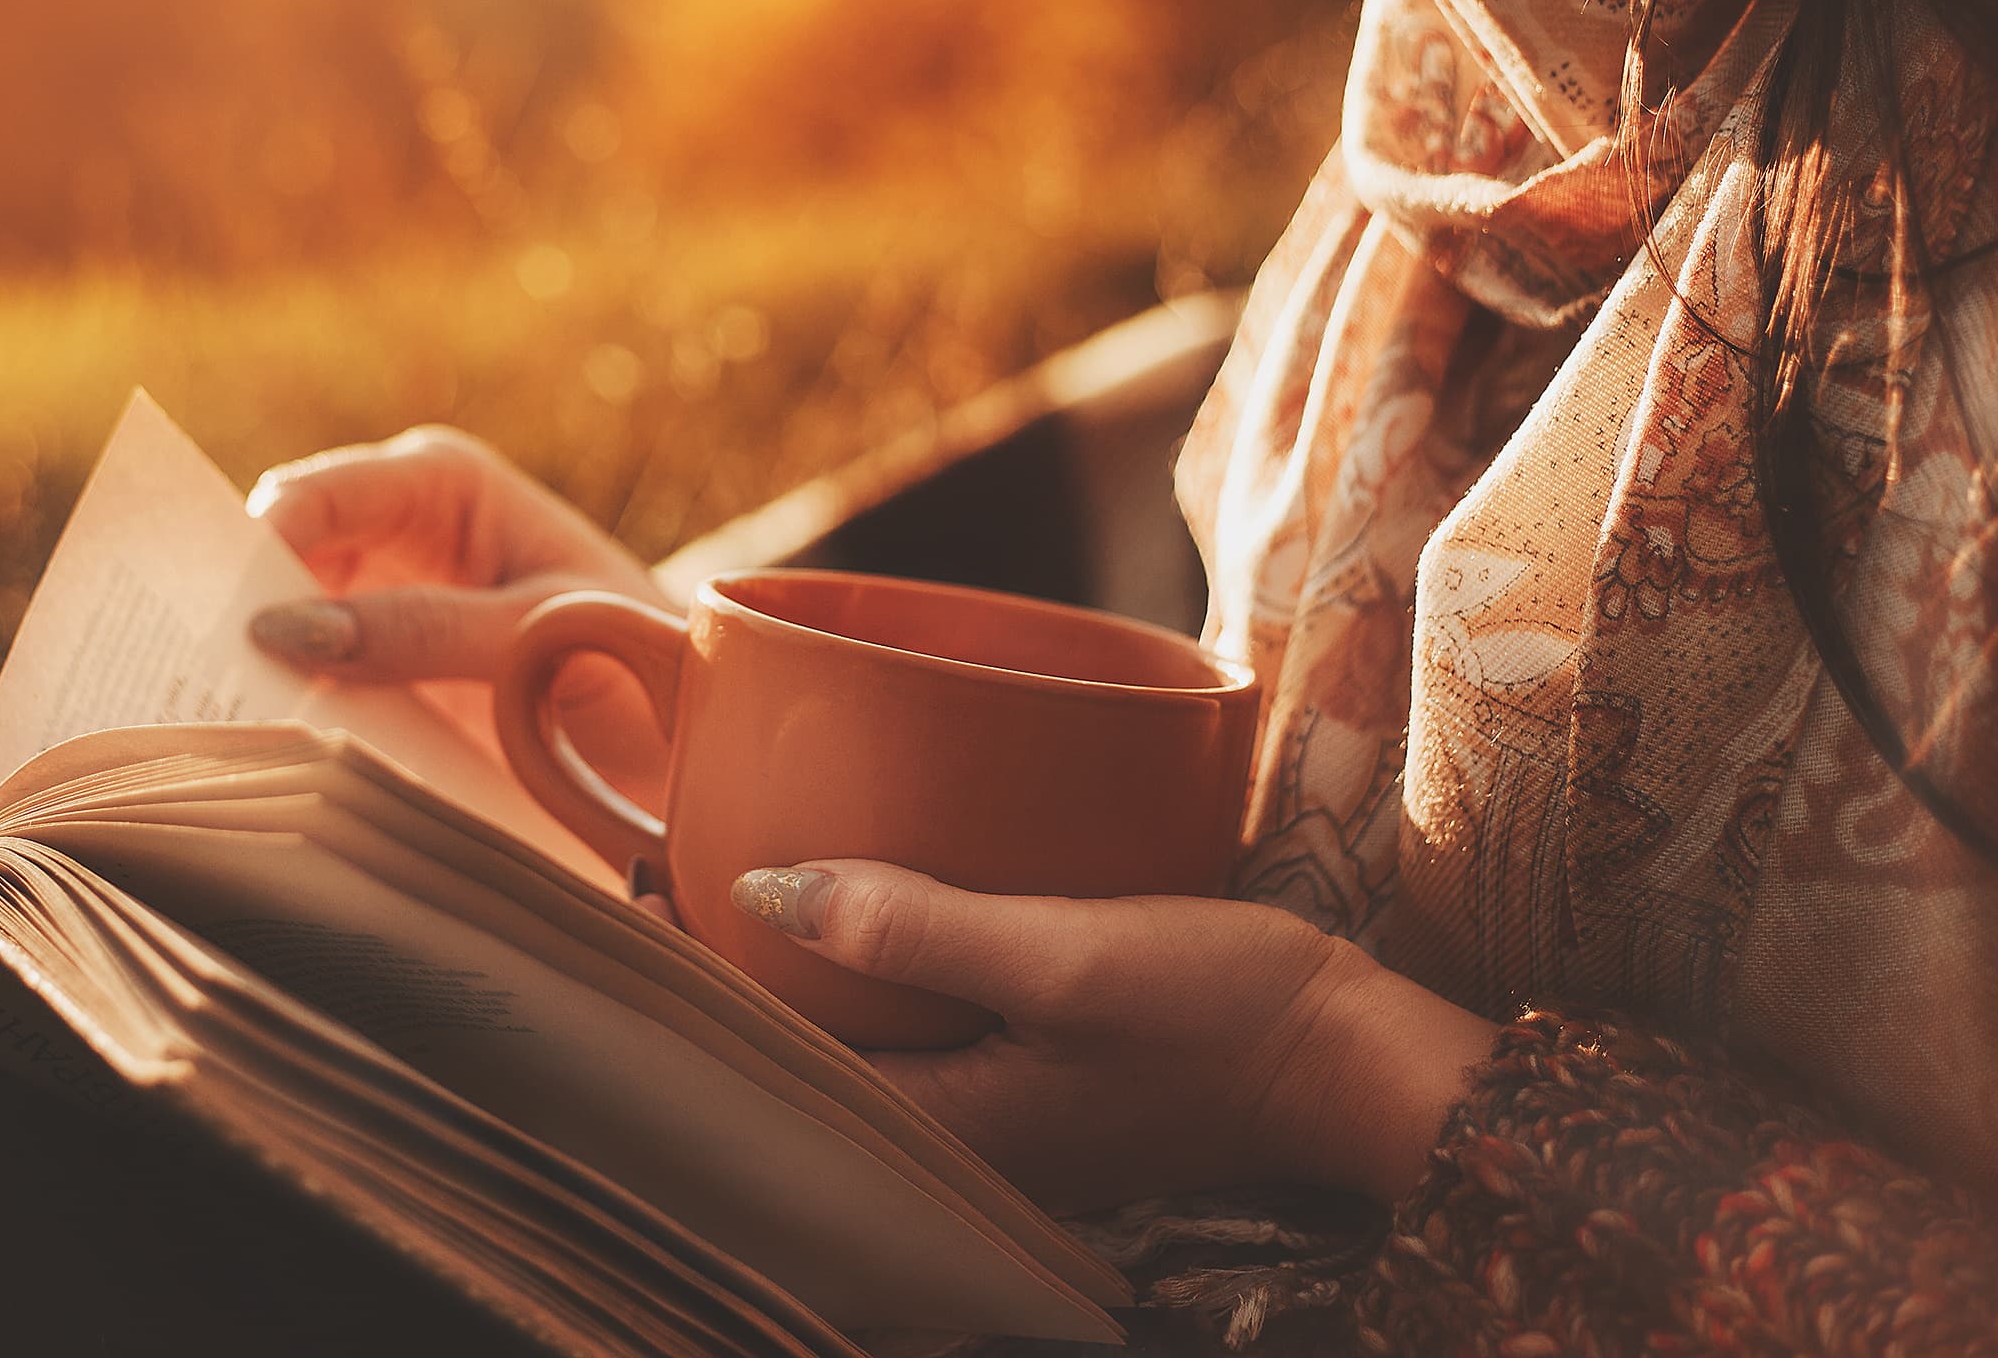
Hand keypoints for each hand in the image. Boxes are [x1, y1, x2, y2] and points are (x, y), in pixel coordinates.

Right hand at [245, 426, 675, 799]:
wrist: (685, 729)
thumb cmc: (633, 656)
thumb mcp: (534, 639)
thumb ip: (422, 631)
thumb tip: (288, 632)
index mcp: (442, 481)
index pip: (318, 497)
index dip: (256, 549)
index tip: (217, 620)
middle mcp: (400, 520)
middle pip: (283, 554)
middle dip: (237, 607)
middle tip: (185, 675)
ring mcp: (384, 588)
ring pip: (283, 615)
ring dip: (250, 662)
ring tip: (203, 718)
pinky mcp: (379, 659)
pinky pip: (309, 670)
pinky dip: (281, 699)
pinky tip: (251, 743)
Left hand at [730, 860, 1493, 1214]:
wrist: (1354, 1059)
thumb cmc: (1220, 1009)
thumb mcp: (1063, 954)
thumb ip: (913, 930)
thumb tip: (760, 889)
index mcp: (943, 1124)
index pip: (773, 1058)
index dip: (697, 972)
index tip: (642, 882)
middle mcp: (958, 1137)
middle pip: (804, 1052)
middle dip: (732, 963)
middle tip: (669, 860)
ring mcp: (1001, 1115)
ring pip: (862, 1036)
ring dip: (799, 961)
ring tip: (740, 865)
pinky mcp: (1038, 1078)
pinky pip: (925, 1025)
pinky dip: (875, 964)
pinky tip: (870, 898)